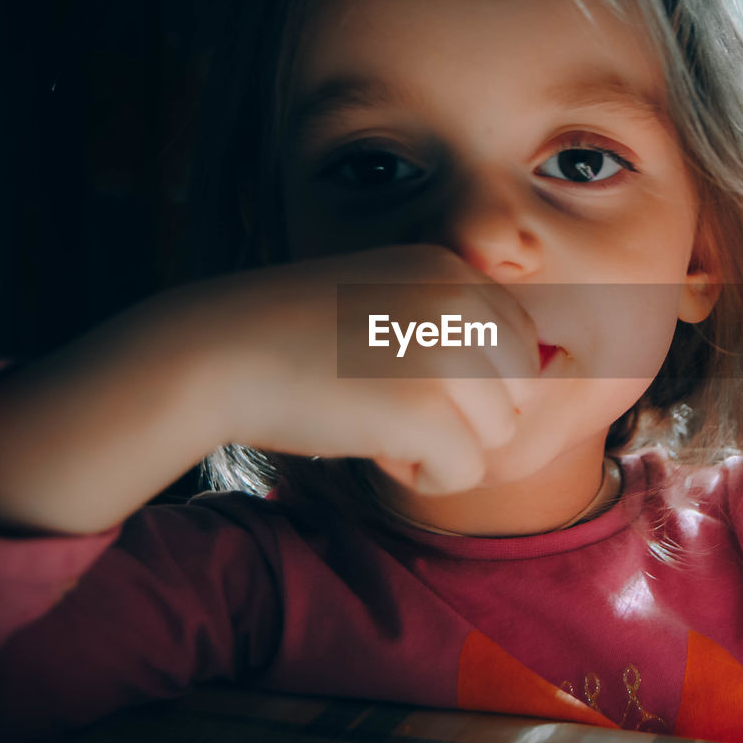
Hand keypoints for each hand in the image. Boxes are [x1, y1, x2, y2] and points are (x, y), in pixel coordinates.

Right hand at [187, 244, 539, 493]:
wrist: (212, 352)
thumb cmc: (290, 334)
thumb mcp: (381, 295)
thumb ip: (449, 319)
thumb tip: (530, 374)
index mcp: (450, 267)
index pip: (518, 340)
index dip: (470, 378)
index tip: (407, 375)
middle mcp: (459, 298)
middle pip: (518, 389)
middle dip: (465, 413)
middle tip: (389, 401)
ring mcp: (446, 353)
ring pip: (499, 434)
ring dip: (444, 443)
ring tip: (376, 419)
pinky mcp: (427, 412)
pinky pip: (466, 472)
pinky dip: (422, 475)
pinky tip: (372, 445)